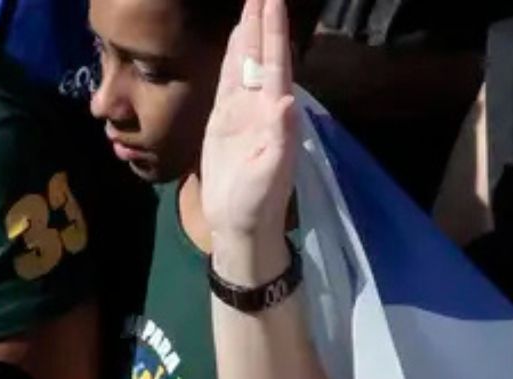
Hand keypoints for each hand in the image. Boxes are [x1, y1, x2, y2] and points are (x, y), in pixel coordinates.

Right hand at [197, 0, 298, 256]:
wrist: (239, 223)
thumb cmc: (257, 203)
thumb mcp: (269, 173)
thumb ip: (280, 137)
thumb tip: (287, 101)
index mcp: (275, 115)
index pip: (275, 63)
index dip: (274, 31)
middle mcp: (262, 105)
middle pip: (262, 53)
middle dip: (263, 20)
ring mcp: (244, 110)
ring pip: (246, 60)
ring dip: (249, 30)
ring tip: (252, 1)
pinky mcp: (225, 118)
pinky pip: (230, 77)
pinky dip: (233, 54)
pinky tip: (235, 37)